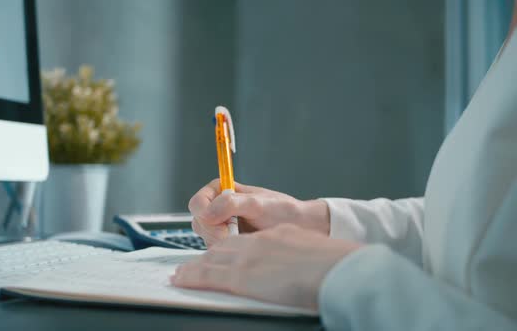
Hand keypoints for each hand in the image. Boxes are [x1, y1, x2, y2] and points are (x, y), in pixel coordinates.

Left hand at [171, 224, 359, 309]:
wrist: (336, 267)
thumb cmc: (331, 263)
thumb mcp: (310, 250)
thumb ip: (293, 253)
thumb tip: (292, 263)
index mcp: (275, 237)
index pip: (243, 241)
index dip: (226, 247)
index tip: (218, 254)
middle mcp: (257, 243)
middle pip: (222, 247)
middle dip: (205, 258)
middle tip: (190, 266)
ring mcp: (248, 258)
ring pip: (211, 259)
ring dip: (194, 268)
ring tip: (180, 275)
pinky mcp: (242, 275)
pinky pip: (209, 274)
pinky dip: (192, 276)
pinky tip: (180, 280)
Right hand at [189, 179, 329, 245]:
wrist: (297, 226)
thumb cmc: (281, 210)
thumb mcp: (258, 203)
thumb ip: (231, 204)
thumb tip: (207, 211)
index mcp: (220, 190)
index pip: (197, 203)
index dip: (206, 215)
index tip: (223, 224)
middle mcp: (217, 206)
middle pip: (198, 222)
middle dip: (215, 232)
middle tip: (235, 235)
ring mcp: (220, 225)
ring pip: (205, 238)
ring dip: (221, 242)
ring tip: (244, 238)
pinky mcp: (226, 241)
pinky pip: (216, 250)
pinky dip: (227, 251)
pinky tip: (244, 245)